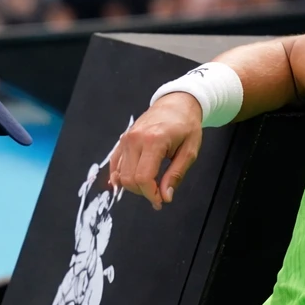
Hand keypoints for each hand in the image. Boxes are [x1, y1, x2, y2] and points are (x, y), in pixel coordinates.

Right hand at [109, 92, 202, 209]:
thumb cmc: (186, 125)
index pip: (143, 177)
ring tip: (149, 187)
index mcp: (153, 141)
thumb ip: (176, 175)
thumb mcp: (189, 151)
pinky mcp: (122, 140)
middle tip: (158, 195)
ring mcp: (126, 139)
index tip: (160, 201)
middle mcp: (135, 139)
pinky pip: (114, 164)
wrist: (176, 103)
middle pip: (129, 178)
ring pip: (120, 174)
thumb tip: (165, 197)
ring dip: (133, 186)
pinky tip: (131, 183)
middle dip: (142, 192)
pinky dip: (120, 177)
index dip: (150, 194)